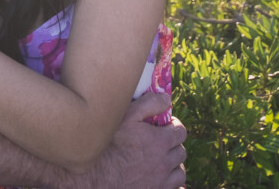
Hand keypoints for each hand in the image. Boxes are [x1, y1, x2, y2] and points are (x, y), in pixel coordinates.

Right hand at [67, 93, 186, 188]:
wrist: (97, 175)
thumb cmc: (110, 144)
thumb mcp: (127, 116)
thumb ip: (149, 104)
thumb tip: (167, 99)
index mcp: (161, 142)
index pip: (181, 132)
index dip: (174, 127)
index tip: (165, 126)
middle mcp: (165, 163)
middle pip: (181, 152)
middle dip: (174, 145)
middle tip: (161, 143)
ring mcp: (161, 181)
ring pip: (179, 172)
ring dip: (174, 165)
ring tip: (162, 161)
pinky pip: (174, 188)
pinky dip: (171, 182)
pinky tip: (160, 178)